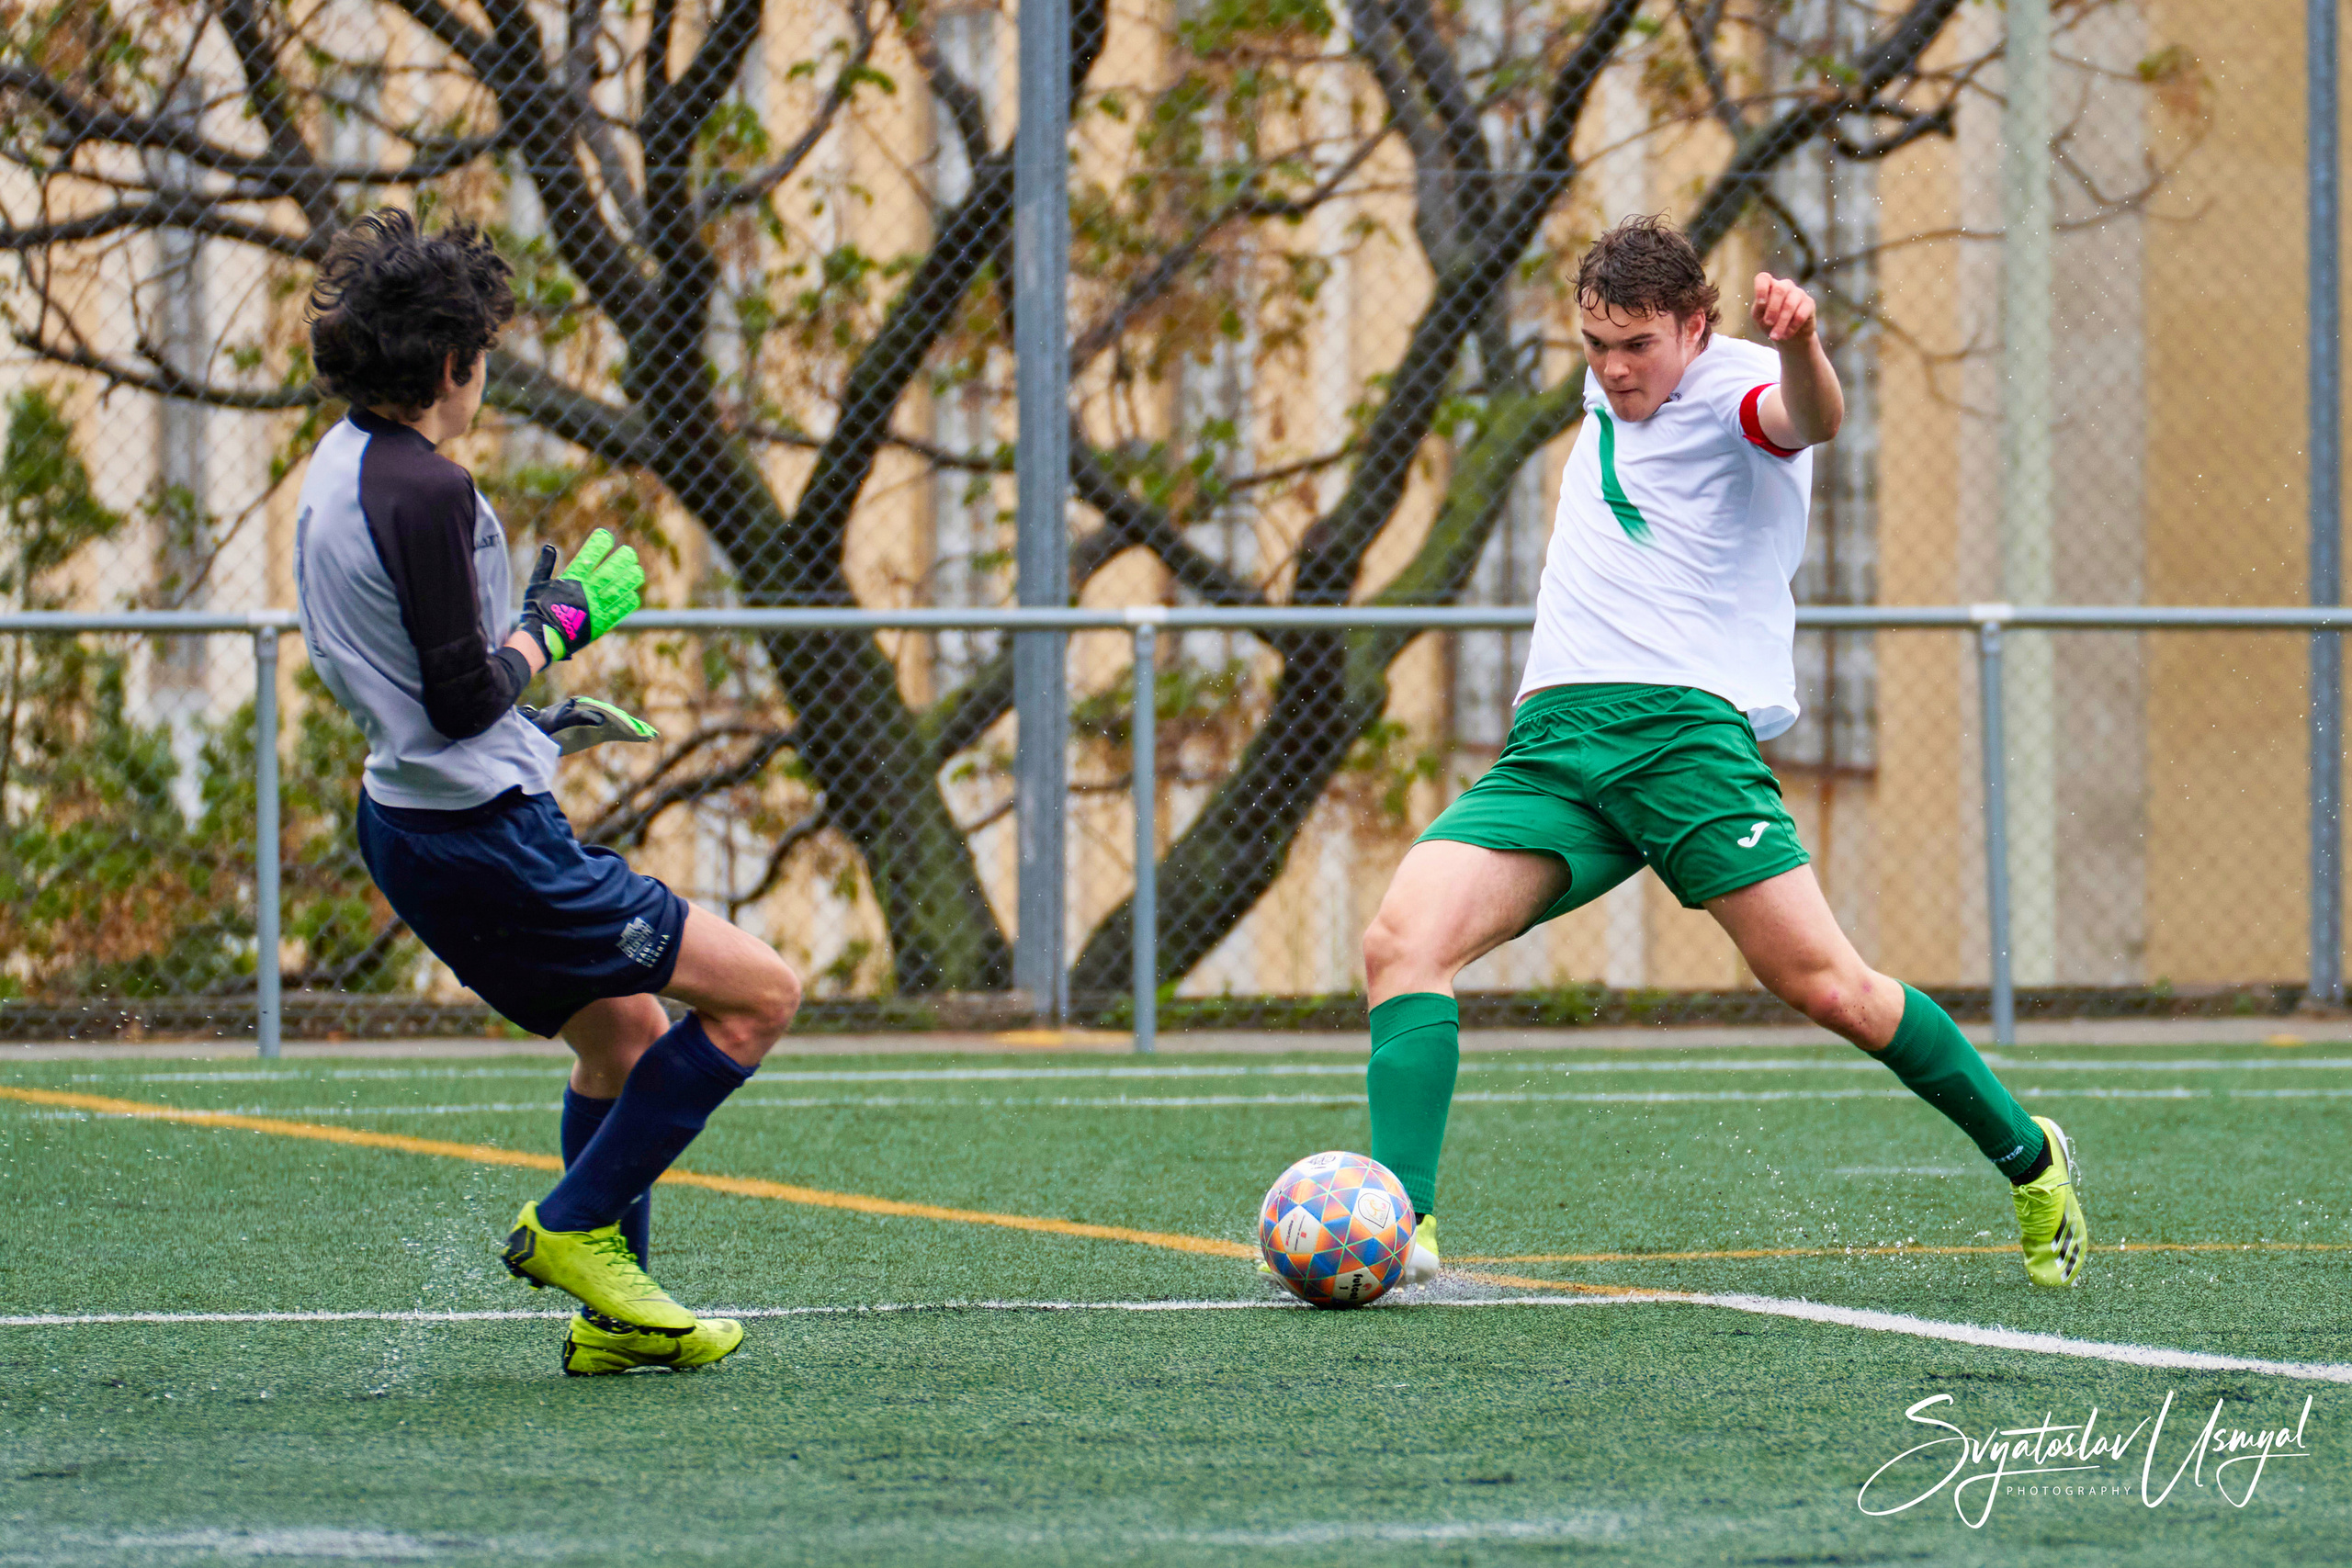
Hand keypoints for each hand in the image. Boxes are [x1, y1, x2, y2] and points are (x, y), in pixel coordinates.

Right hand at [518, 529, 644, 661]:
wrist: (541, 639)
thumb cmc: (536, 611)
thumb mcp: (536, 585)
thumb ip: (544, 566)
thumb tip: (550, 546)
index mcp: (570, 581)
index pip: (587, 559)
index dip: (598, 546)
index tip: (607, 536)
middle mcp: (585, 593)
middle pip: (608, 573)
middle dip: (620, 560)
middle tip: (630, 552)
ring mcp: (594, 608)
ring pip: (617, 590)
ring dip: (629, 579)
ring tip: (637, 570)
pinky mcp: (600, 624)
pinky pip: (618, 611)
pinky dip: (626, 602)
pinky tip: (632, 594)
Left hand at [521, 695, 660, 756]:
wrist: (534, 727)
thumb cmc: (545, 724)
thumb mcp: (560, 719)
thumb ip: (579, 718)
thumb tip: (600, 720)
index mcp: (586, 707)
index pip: (610, 715)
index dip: (625, 723)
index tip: (637, 730)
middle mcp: (592, 711)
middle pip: (617, 718)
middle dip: (634, 726)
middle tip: (651, 734)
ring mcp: (593, 719)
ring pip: (616, 723)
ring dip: (632, 729)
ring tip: (648, 735)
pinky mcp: (591, 727)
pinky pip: (611, 730)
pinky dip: (624, 732)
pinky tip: (635, 735)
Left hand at [1750, 273, 1817, 345]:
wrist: (1787, 336)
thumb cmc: (1770, 323)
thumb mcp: (1760, 316)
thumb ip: (1759, 308)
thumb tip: (1763, 302)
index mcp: (1770, 286)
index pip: (1763, 278)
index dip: (1761, 288)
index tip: (1761, 303)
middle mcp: (1785, 286)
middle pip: (1779, 289)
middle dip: (1772, 309)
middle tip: (1768, 324)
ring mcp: (1798, 293)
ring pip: (1790, 304)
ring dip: (1781, 323)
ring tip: (1775, 336)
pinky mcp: (1809, 303)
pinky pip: (1800, 314)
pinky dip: (1792, 327)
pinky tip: (1787, 334)